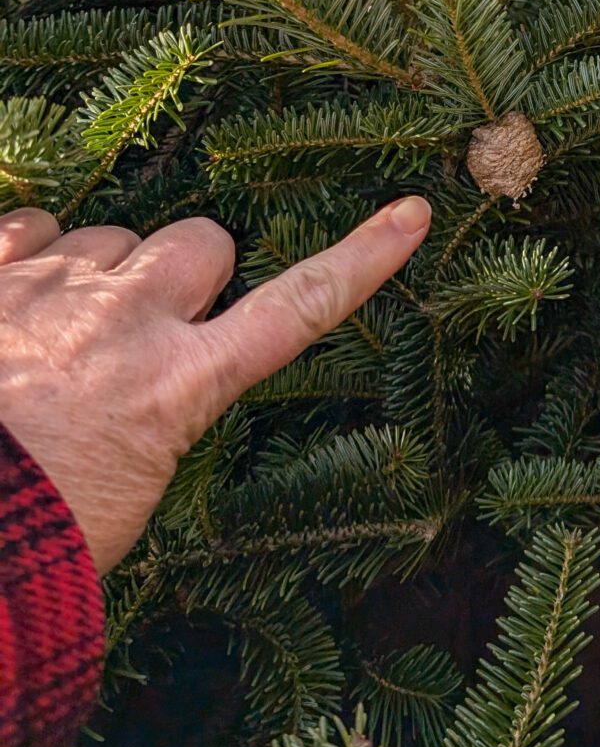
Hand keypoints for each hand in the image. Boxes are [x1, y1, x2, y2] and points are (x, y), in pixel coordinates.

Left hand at [0, 198, 430, 573]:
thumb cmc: (35, 531)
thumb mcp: (129, 483)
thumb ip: (157, 406)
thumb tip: (145, 375)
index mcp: (176, 386)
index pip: (296, 309)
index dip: (361, 259)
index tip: (411, 215)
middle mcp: (127, 318)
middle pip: (200, 241)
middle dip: (186, 271)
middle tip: (145, 322)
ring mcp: (54, 288)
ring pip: (111, 232)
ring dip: (99, 271)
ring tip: (55, 335)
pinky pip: (33, 222)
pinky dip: (31, 252)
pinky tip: (14, 299)